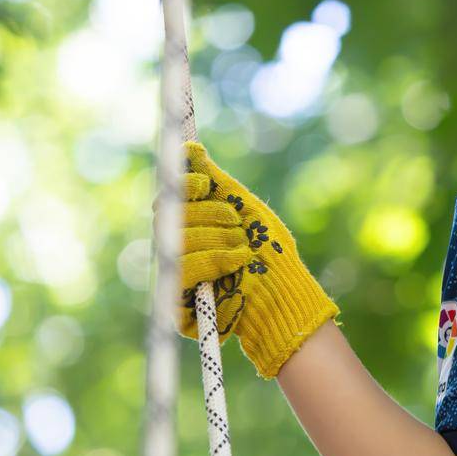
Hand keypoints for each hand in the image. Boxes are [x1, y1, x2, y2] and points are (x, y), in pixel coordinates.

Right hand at [178, 141, 339, 377]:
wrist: (288, 295)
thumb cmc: (270, 253)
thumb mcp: (246, 210)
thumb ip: (218, 183)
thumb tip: (191, 149)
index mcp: (188, 229)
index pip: (168, 200)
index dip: (182, 186)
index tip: (205, 183)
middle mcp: (175, 252)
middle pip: (168, 217)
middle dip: (208, 214)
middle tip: (237, 223)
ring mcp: (174, 279)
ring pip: (176, 241)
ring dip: (216, 238)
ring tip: (244, 246)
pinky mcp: (176, 307)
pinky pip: (181, 271)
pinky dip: (213, 260)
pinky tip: (237, 261)